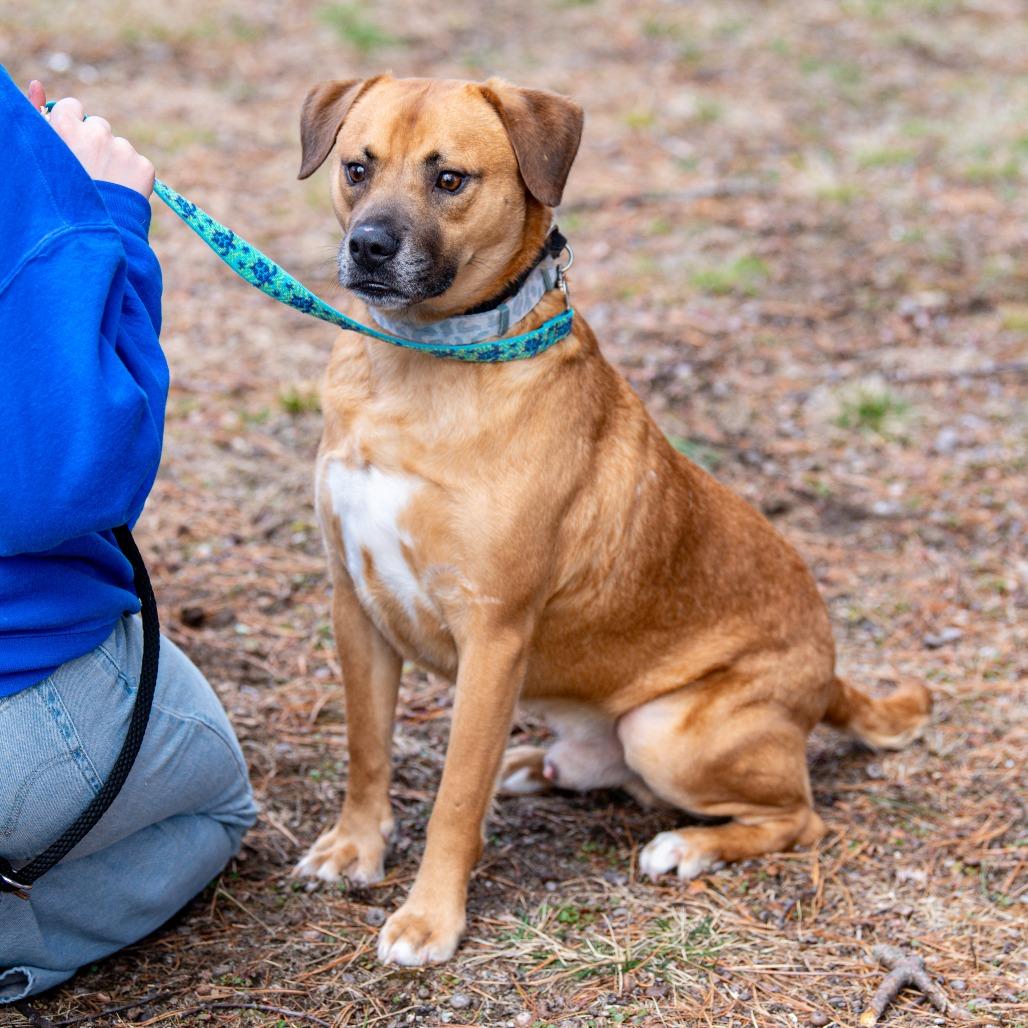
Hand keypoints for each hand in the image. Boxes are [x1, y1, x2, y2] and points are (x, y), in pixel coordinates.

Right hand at [33, 81, 154, 197]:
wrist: (89, 232)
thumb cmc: (59, 192)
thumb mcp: (43, 154)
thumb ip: (36, 115)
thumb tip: (37, 84)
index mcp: (66, 126)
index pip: (72, 107)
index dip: (72, 125)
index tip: (72, 142)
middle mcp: (96, 132)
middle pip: (99, 126)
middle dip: (95, 143)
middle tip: (88, 171)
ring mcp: (123, 149)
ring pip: (120, 146)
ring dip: (115, 160)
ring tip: (104, 186)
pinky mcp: (144, 167)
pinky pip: (138, 163)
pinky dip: (132, 176)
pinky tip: (120, 193)